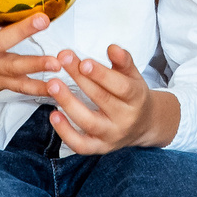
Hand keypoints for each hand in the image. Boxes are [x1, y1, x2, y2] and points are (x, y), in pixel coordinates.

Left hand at [45, 45, 179, 154]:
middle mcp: (125, 119)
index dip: (102, 75)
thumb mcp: (133, 76)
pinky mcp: (99, 148)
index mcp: (136, 98)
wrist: (143, 125)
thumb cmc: (133, 95)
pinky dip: (65, 132)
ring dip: (69, 103)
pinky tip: (53, 115)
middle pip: (102, 99)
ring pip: (89, 122)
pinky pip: (80, 145)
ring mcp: (112, 136)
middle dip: (80, 79)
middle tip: (63, 60)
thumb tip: (112, 48)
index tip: (84, 61)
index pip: (121, 86)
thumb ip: (123, 61)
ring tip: (53, 85)